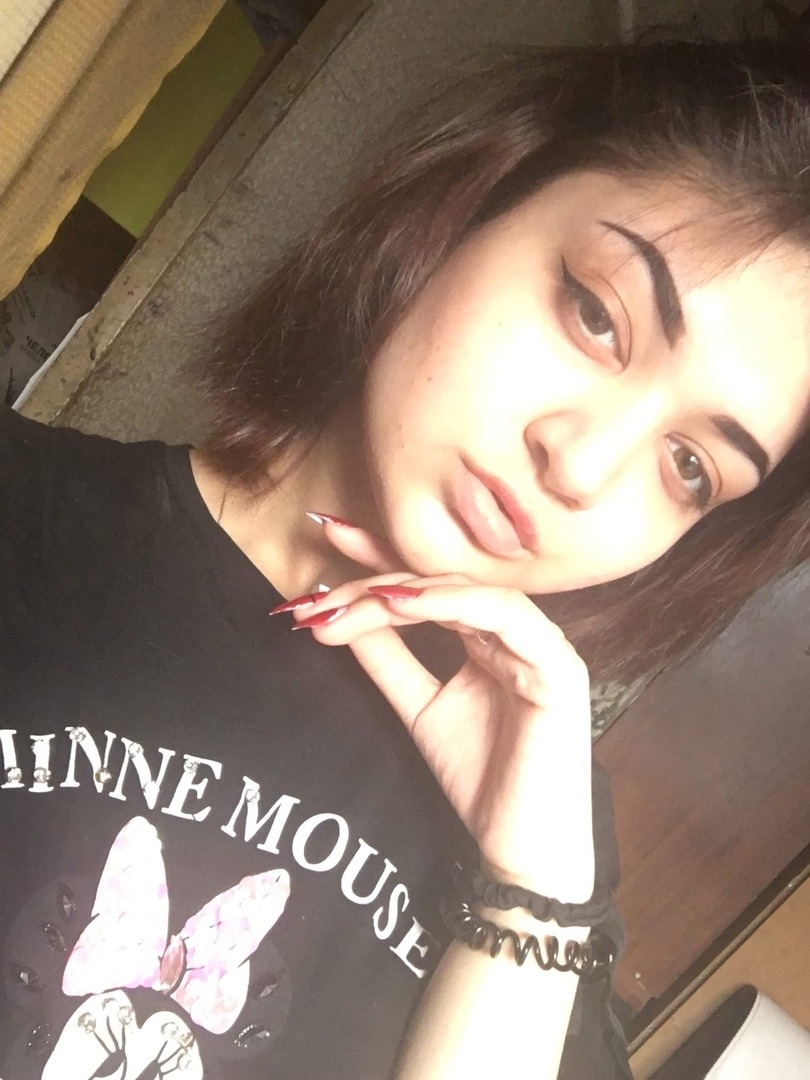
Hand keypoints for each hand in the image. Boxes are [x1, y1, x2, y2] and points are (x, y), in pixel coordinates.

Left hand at [285, 520, 595, 901]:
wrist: (521, 848)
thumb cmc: (482, 779)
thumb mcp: (419, 708)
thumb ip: (389, 660)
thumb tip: (340, 616)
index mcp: (489, 638)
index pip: (430, 585)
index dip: (380, 558)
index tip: (328, 536)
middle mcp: (517, 632)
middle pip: (442, 583)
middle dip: (375, 577)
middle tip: (319, 592)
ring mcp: (542, 645)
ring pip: (468, 592)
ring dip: (402, 590)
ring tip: (347, 601)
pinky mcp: (559, 666)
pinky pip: (504, 616)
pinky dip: (452, 603)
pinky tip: (402, 603)